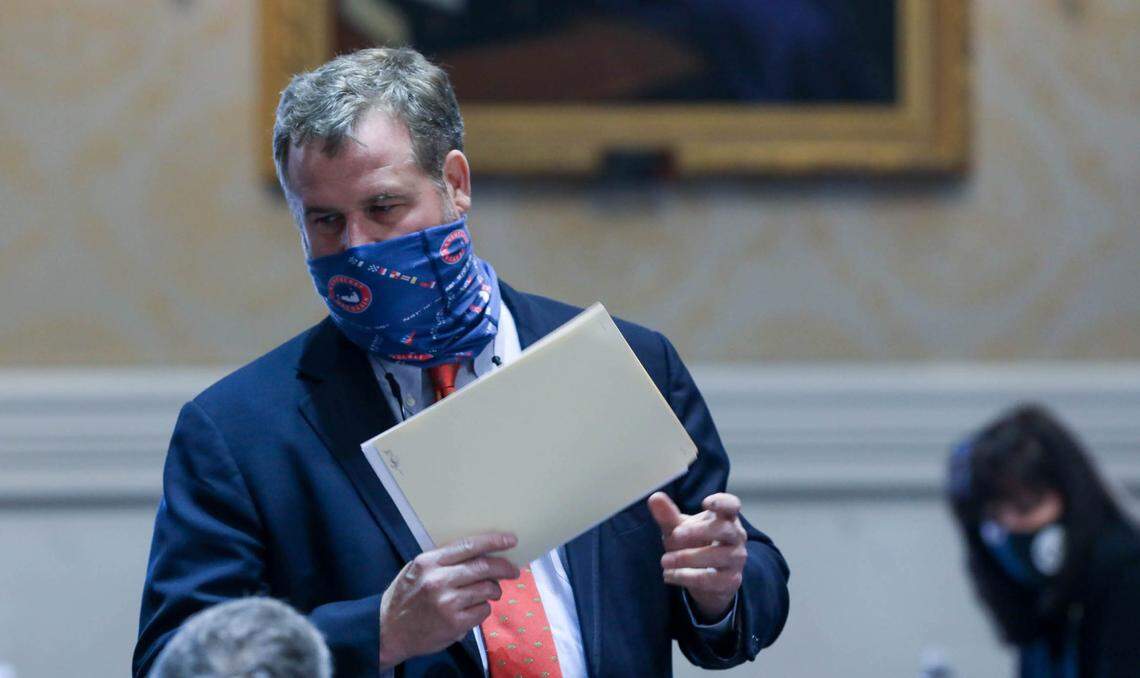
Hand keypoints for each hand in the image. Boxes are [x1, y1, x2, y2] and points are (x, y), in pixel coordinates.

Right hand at [378, 532, 519, 668]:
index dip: (493, 542)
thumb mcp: (417, 570)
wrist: (387, 631)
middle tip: (513, 570)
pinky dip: (483, 608)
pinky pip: (482, 610)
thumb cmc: (404, 597)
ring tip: (489, 592)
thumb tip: (479, 553)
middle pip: (483, 568)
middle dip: (504, 567)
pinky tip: (472, 609)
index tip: (510, 540)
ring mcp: (447, 603)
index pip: (468, 546)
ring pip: (487, 589)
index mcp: (429, 562)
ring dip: (493, 590)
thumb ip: (444, 561)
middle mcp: (439, 581)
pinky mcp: (454, 624)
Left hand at [648, 491, 746, 620]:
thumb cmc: (693, 543)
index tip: (704, 503)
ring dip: (688, 558)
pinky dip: (687, 577)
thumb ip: (668, 515)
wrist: (703, 577)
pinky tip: (669, 575)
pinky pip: (711, 579)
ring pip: (718, 556)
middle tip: (675, 534)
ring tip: (665, 560)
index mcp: (725, 517)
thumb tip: (654, 497)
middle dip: (699, 531)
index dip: (722, 502)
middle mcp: (735, 536)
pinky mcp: (731, 580)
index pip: (732, 504)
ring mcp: (736, 559)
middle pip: (724, 530)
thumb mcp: (678, 529)